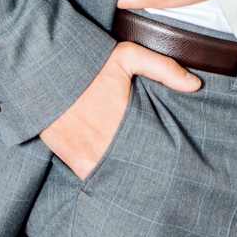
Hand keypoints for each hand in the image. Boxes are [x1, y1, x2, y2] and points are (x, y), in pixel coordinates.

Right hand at [39, 41, 199, 178]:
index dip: (166, 160)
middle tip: (162, 176)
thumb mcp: (126, 56)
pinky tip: (116, 175)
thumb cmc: (86, 65)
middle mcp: (107, 146)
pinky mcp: (72, 161)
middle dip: (149, 174)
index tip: (175, 161)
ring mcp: (87, 158)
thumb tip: (195, 85)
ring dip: (127, 179)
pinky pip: (93, 178)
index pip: (155, 152)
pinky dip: (104, 178)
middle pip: (137, 172)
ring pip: (115, 179)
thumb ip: (162, 68)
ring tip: (142, 177)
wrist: (41, 74)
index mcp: (125, 123)